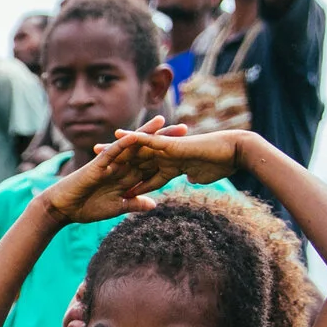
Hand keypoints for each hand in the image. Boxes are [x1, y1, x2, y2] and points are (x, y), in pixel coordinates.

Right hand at [39, 118, 178, 223]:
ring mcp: (111, 163)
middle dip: (165, 140)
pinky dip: (124, 144)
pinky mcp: (99, 164)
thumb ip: (134, 203)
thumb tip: (153, 203)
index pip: (152, 164)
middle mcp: (122, 166)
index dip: (168, 156)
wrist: (64, 208)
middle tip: (185, 129)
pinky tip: (137, 135)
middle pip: (147, 150)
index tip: (187, 151)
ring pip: (132, 145)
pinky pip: (114, 152)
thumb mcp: (116, 207)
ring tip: (164, 121)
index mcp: (127, 176)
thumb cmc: (87, 207)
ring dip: (147, 134)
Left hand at [105, 125, 245, 186]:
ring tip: (96, 149)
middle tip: (93, 166)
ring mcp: (166, 148)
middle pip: (133, 161)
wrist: (233, 153)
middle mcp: (164, 155)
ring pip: (135, 149)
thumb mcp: (201, 176)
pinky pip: (148, 140)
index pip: (144, 176)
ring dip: (116, 148)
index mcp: (169, 166)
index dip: (129, 182)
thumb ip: (191, 177)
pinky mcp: (170, 143)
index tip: (113, 189)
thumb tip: (188, 180)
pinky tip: (117, 137)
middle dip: (114, 164)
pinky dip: (133, 139)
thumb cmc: (221, 165)